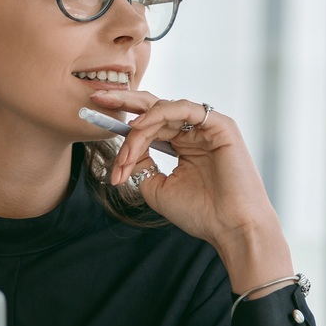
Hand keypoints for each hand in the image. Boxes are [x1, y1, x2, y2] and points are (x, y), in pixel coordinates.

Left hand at [91, 90, 294, 290]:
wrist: (231, 228)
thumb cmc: (201, 213)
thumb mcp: (157, 188)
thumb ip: (140, 165)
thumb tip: (124, 150)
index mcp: (183, 144)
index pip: (148, 125)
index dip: (122, 123)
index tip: (94, 119)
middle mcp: (194, 131)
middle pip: (153, 108)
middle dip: (123, 101)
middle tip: (95, 97)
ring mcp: (208, 126)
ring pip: (163, 110)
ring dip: (138, 127)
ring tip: (124, 143)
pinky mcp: (220, 124)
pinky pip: (184, 109)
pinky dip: (158, 115)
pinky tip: (139, 128)